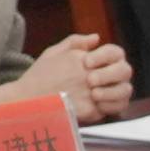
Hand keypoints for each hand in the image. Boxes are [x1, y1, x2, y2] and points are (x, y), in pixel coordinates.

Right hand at [2, 35, 131, 122]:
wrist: (25, 101)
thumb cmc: (38, 77)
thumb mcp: (53, 52)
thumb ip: (75, 42)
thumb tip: (96, 38)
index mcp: (81, 58)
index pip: (114, 53)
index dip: (111, 57)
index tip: (96, 64)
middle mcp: (89, 75)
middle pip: (123, 71)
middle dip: (118, 74)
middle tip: (105, 80)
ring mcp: (90, 94)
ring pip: (123, 91)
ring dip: (117, 92)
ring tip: (103, 93)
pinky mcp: (89, 112)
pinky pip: (110, 109)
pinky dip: (106, 108)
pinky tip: (95, 105)